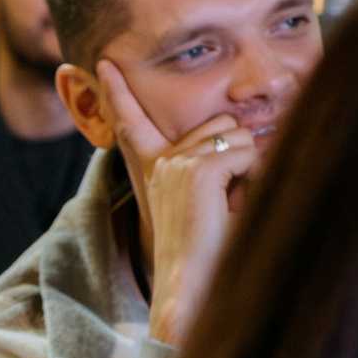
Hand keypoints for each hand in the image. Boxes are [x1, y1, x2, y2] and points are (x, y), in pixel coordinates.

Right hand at [97, 61, 257, 346]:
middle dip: (240, 155)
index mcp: (155, 170)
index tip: (105, 64)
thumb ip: (218, 169)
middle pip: (222, 124)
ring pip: (239, 137)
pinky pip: (245, 154)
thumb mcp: (211, 204)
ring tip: (234, 209)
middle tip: (232, 202)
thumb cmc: (209, 257)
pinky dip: (252, 179)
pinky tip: (234, 208)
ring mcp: (175, 163)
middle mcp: (160, 161)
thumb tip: (248, 137)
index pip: (133, 122)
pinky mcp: (195, 171)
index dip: (118, 93)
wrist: (190, 293)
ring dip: (250, 169)